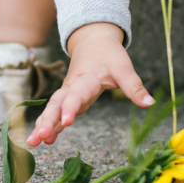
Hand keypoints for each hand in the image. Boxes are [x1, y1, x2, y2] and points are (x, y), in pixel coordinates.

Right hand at [26, 23, 153, 146]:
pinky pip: (55, 111)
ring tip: (34, 142)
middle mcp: (72, 86)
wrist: (93, 40)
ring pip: (52, 108)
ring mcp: (68, 92)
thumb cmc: (109, 54)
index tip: (67, 122)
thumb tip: (149, 103)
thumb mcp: (123, 67)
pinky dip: (49, 124)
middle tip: (40, 137)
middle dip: (48, 120)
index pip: (76, 95)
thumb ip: (134, 86)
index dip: (71, 108)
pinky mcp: (67, 98)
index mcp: (86, 79)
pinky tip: (44, 140)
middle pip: (57, 103)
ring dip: (43, 124)